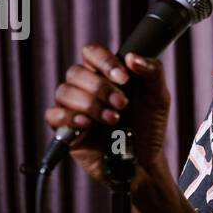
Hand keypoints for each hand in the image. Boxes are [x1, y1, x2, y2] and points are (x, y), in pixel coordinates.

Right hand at [44, 42, 170, 190]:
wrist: (145, 160)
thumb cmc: (149, 126)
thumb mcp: (159, 97)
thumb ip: (153, 72)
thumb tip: (132, 57)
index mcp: (105, 73)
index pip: (91, 52)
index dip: (104, 61)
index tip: (124, 78)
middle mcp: (86, 87)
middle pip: (76, 71)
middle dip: (100, 87)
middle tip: (122, 104)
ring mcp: (74, 107)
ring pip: (64, 91)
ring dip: (90, 104)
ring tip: (113, 120)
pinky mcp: (65, 129)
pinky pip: (53, 115)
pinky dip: (69, 117)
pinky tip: (88, 125)